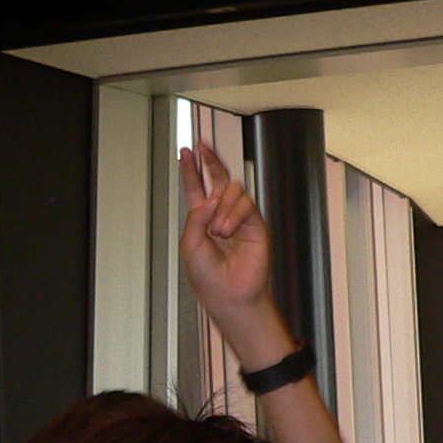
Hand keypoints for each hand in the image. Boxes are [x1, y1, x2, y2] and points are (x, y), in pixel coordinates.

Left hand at [176, 139, 289, 365]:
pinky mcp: (256, 225)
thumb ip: (196, 216)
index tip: (186, 151)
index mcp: (202, 220)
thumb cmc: (208, 277)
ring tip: (217, 231)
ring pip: (232, 191)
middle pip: (217, 179)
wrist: (229, 295)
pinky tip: (227, 231)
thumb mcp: (190, 244)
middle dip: (210, 161)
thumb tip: (211, 196)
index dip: (191, 169)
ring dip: (221, 207)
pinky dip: (233, 215)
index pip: (197, 188)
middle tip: (202, 147)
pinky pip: (245, 204)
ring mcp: (240, 219)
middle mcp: (221, 215)